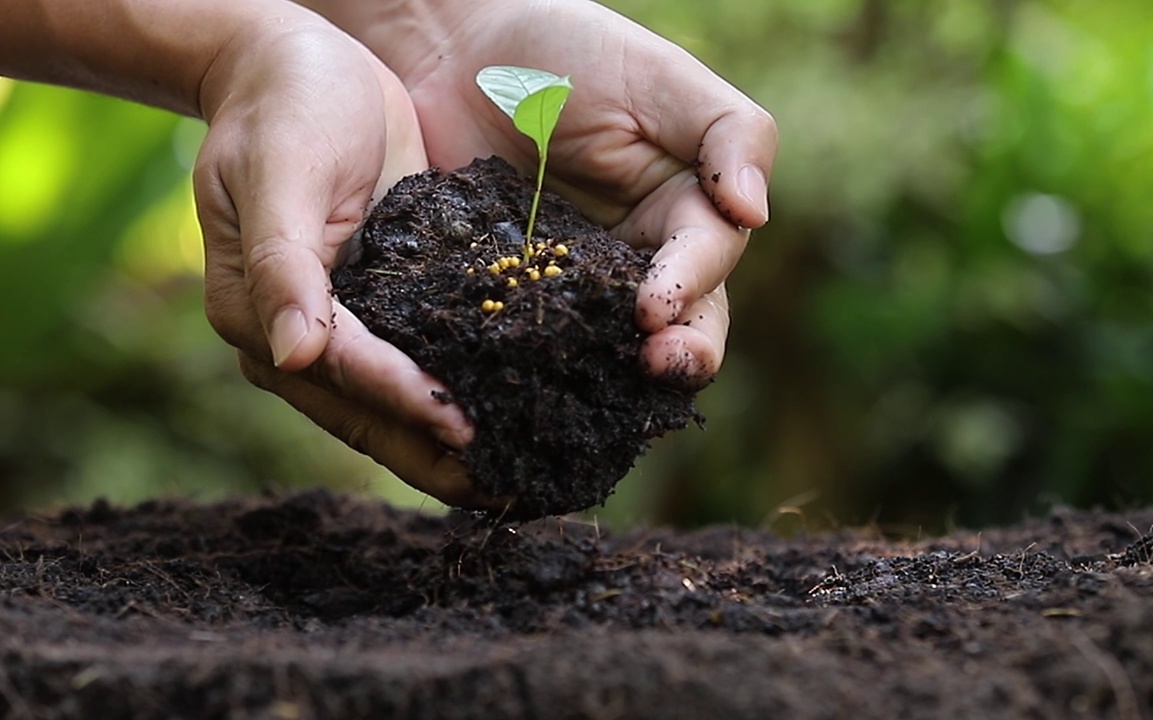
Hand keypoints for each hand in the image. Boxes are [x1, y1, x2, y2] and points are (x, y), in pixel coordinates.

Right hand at [193, 14, 482, 505]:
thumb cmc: (283, 105)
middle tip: (512, 492)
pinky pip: (423, 365)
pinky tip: (515, 418)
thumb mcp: (276, 171)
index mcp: (260, 311)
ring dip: (453, 446)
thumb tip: (289, 353)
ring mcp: (345, 327)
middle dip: (437, 457)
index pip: (340, 371)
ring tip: (522, 479)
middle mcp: (300, 335)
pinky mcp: (386, 305)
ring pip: (398, 408)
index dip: (402, 402)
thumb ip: (283, 263)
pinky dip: (463, 395)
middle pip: (369, 415)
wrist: (297, 64)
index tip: (464, 430)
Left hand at [347, 0, 777, 384]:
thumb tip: (755, 212)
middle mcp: (642, 256)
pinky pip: (541, 341)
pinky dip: (548, 368)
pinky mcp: (517, 296)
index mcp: (686, 207)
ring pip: (617, 344)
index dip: (692, 285)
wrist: (455, 47)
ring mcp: (579, 283)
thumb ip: (727, 133)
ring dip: (623, 374)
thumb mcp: (660, 78)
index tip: (655, 306)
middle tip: (658, 370)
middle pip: (683, 320)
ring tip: (613, 397)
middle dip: (681, 352)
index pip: (709, 257)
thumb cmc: (567, 47)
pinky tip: (537, 389)